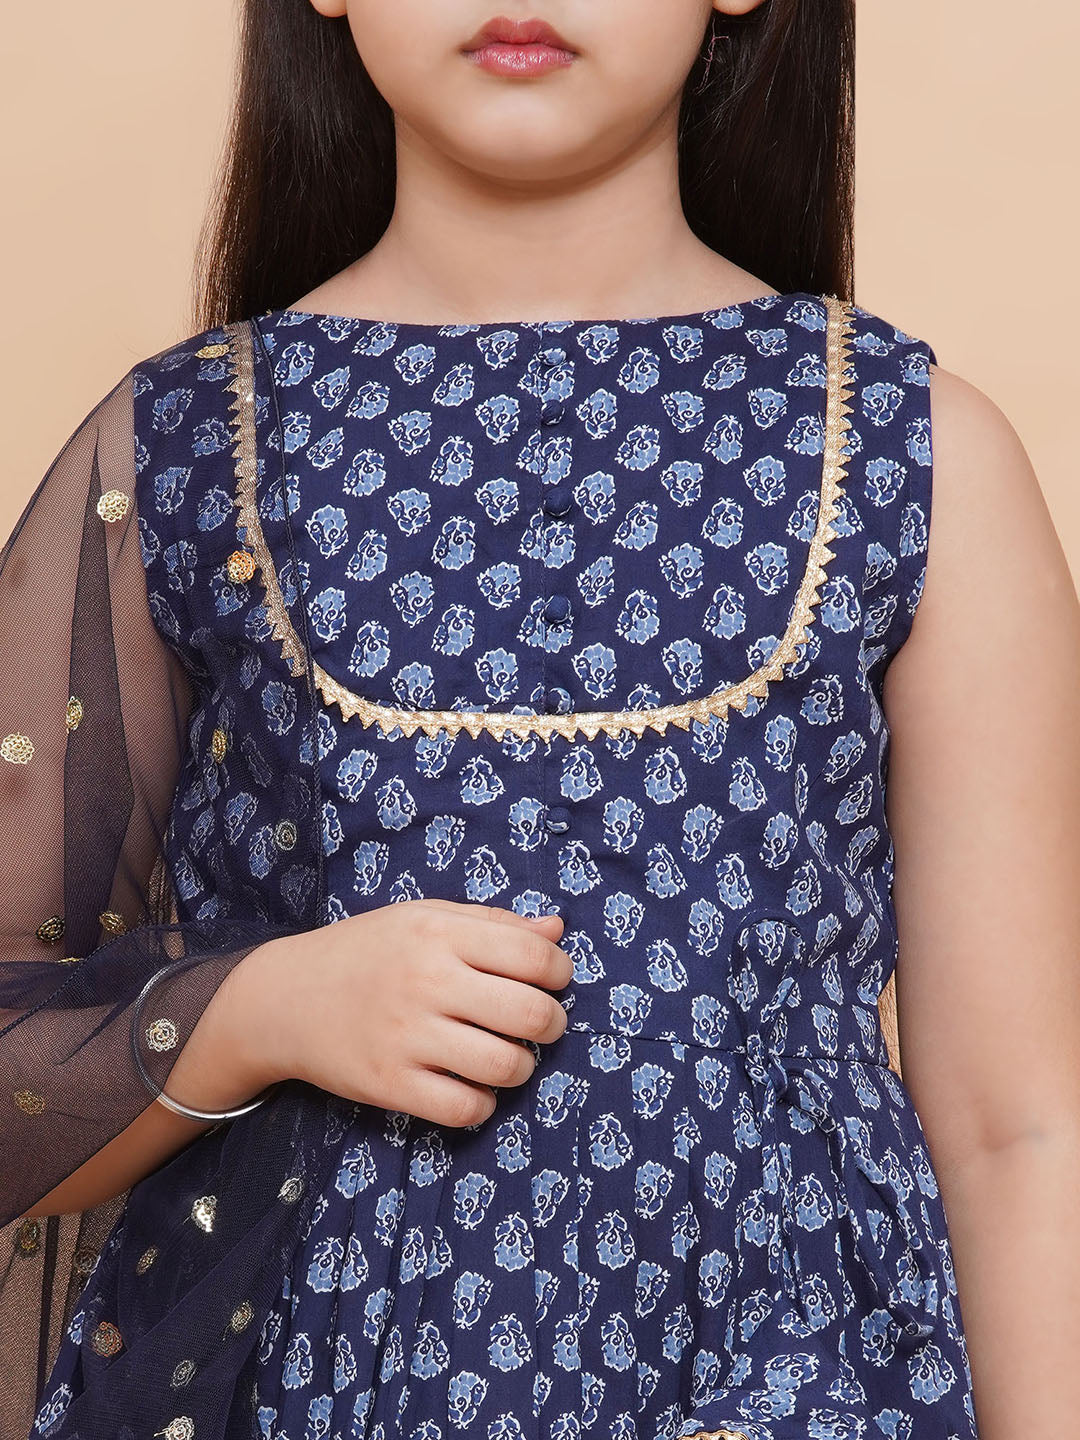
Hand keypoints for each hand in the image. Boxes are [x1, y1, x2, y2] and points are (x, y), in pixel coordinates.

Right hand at [229, 899, 571, 1127]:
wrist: (284, 998)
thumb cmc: (366, 952)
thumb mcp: (424, 917)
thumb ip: (492, 923)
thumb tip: (557, 930)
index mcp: (439, 933)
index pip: (533, 955)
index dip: (560, 972)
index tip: (552, 980)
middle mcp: (426, 982)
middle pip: (531, 1015)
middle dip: (552, 1023)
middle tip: (538, 1024)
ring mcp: (407, 1036)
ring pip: (506, 1066)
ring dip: (522, 1066)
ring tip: (506, 1056)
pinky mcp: (390, 1085)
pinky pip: (465, 1109)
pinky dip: (483, 1104)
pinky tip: (474, 1087)